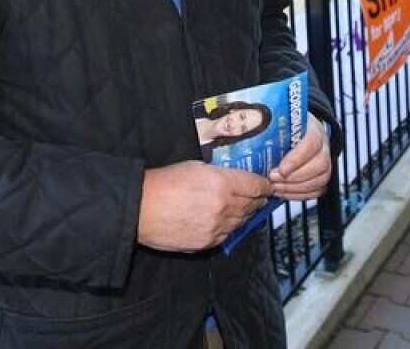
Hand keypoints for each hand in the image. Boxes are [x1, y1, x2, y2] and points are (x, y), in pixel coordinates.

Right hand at [137, 161, 271, 251]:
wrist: (141, 208)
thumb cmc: (165, 183)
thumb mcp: (197, 167)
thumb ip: (221, 174)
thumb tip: (236, 179)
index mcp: (224, 184)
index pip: (256, 187)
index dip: (265, 186)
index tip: (268, 185)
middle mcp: (225, 207)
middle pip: (252, 205)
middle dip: (257, 200)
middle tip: (259, 197)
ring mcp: (217, 227)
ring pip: (241, 222)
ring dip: (244, 214)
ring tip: (243, 209)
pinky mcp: (207, 242)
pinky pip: (227, 235)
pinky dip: (229, 227)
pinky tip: (225, 221)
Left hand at [269, 115, 331, 200]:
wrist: (294, 129)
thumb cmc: (284, 126)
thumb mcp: (276, 121)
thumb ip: (265, 127)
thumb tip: (240, 130)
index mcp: (312, 128)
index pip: (312, 143)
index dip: (297, 159)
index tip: (281, 169)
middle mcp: (323, 145)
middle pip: (320, 164)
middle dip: (295, 177)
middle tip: (273, 179)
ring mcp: (324, 160)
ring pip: (320, 179)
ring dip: (296, 188)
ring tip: (276, 187)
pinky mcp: (321, 175)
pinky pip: (317, 190)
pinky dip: (300, 195)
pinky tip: (284, 192)